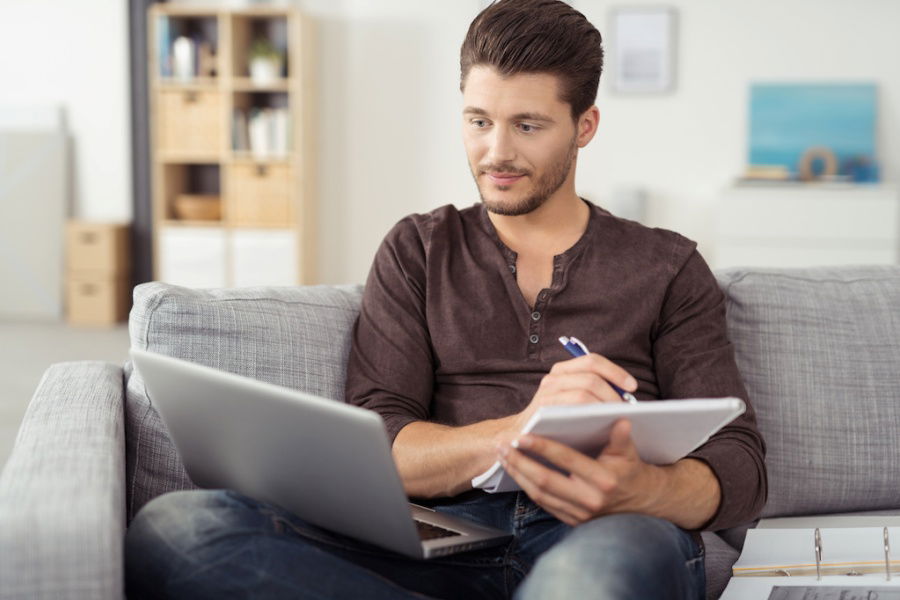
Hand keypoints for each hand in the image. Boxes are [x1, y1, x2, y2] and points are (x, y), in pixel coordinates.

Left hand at [498, 419, 659, 525]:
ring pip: (539, 494)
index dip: (542, 447)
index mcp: (603, 480)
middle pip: (545, 481)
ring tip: (503, 455)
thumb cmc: (630, 470)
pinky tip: (516, 470)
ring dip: (518, 474)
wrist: (641, 502)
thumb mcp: (630, 452)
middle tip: (502, 445)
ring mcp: (579, 514)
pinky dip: (526, 486)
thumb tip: (622, 418)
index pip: (566, 460)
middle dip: (520, 462)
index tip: (522, 435)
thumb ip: (622, 437)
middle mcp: (590, 500)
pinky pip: (543, 503)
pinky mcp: (572, 521)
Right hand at [510, 353, 637, 431]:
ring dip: (603, 406)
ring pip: (583, 394)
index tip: (633, 386)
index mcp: (563, 370)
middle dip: (613, 394)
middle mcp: (552, 378)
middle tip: (625, 410)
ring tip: (615, 419)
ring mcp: (546, 394)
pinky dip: (589, 416)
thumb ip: (594, 390)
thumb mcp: (574, 400)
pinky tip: (599, 426)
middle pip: (591, 378)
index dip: (615, 371)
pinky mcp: (542, 411)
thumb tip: (627, 393)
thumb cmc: (558, 420)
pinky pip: (571, 410)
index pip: (592, 361)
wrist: (522, 436)